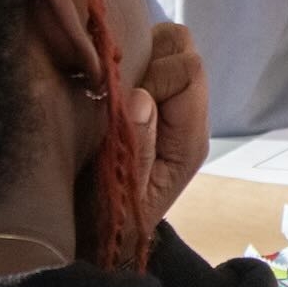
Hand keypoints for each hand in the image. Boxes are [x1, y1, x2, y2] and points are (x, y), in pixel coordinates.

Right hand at [124, 22, 207, 221]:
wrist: (99, 238)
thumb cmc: (107, 219)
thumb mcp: (120, 194)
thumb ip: (135, 149)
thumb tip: (142, 98)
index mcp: (188, 139)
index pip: (189, 72)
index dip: (154, 76)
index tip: (121, 100)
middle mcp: (187, 118)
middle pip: (185, 50)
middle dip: (150, 57)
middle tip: (115, 88)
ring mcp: (170, 109)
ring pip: (170, 48)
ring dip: (140, 58)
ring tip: (111, 87)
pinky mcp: (150, 103)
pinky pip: (150, 60)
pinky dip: (130, 62)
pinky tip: (108, 88)